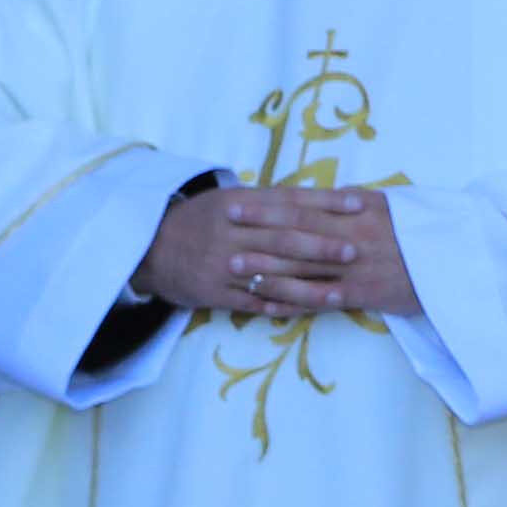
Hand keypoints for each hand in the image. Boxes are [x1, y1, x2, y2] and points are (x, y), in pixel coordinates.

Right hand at [133, 181, 390, 319]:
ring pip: (272, 275)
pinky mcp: (214, 292)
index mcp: (239, 203)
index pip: (290, 200)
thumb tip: (324, 196)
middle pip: (283, 238)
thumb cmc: (200, 220)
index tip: (360, 206)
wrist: (146, 247)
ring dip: (309, 285)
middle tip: (354, 250)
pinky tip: (308, 310)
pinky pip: (253, 302)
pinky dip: (281, 306)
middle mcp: (232, 232)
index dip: (326, 203)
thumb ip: (271, 201)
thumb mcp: (229, 199)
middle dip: (320, 245)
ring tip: (341, 292)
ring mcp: (222, 264)